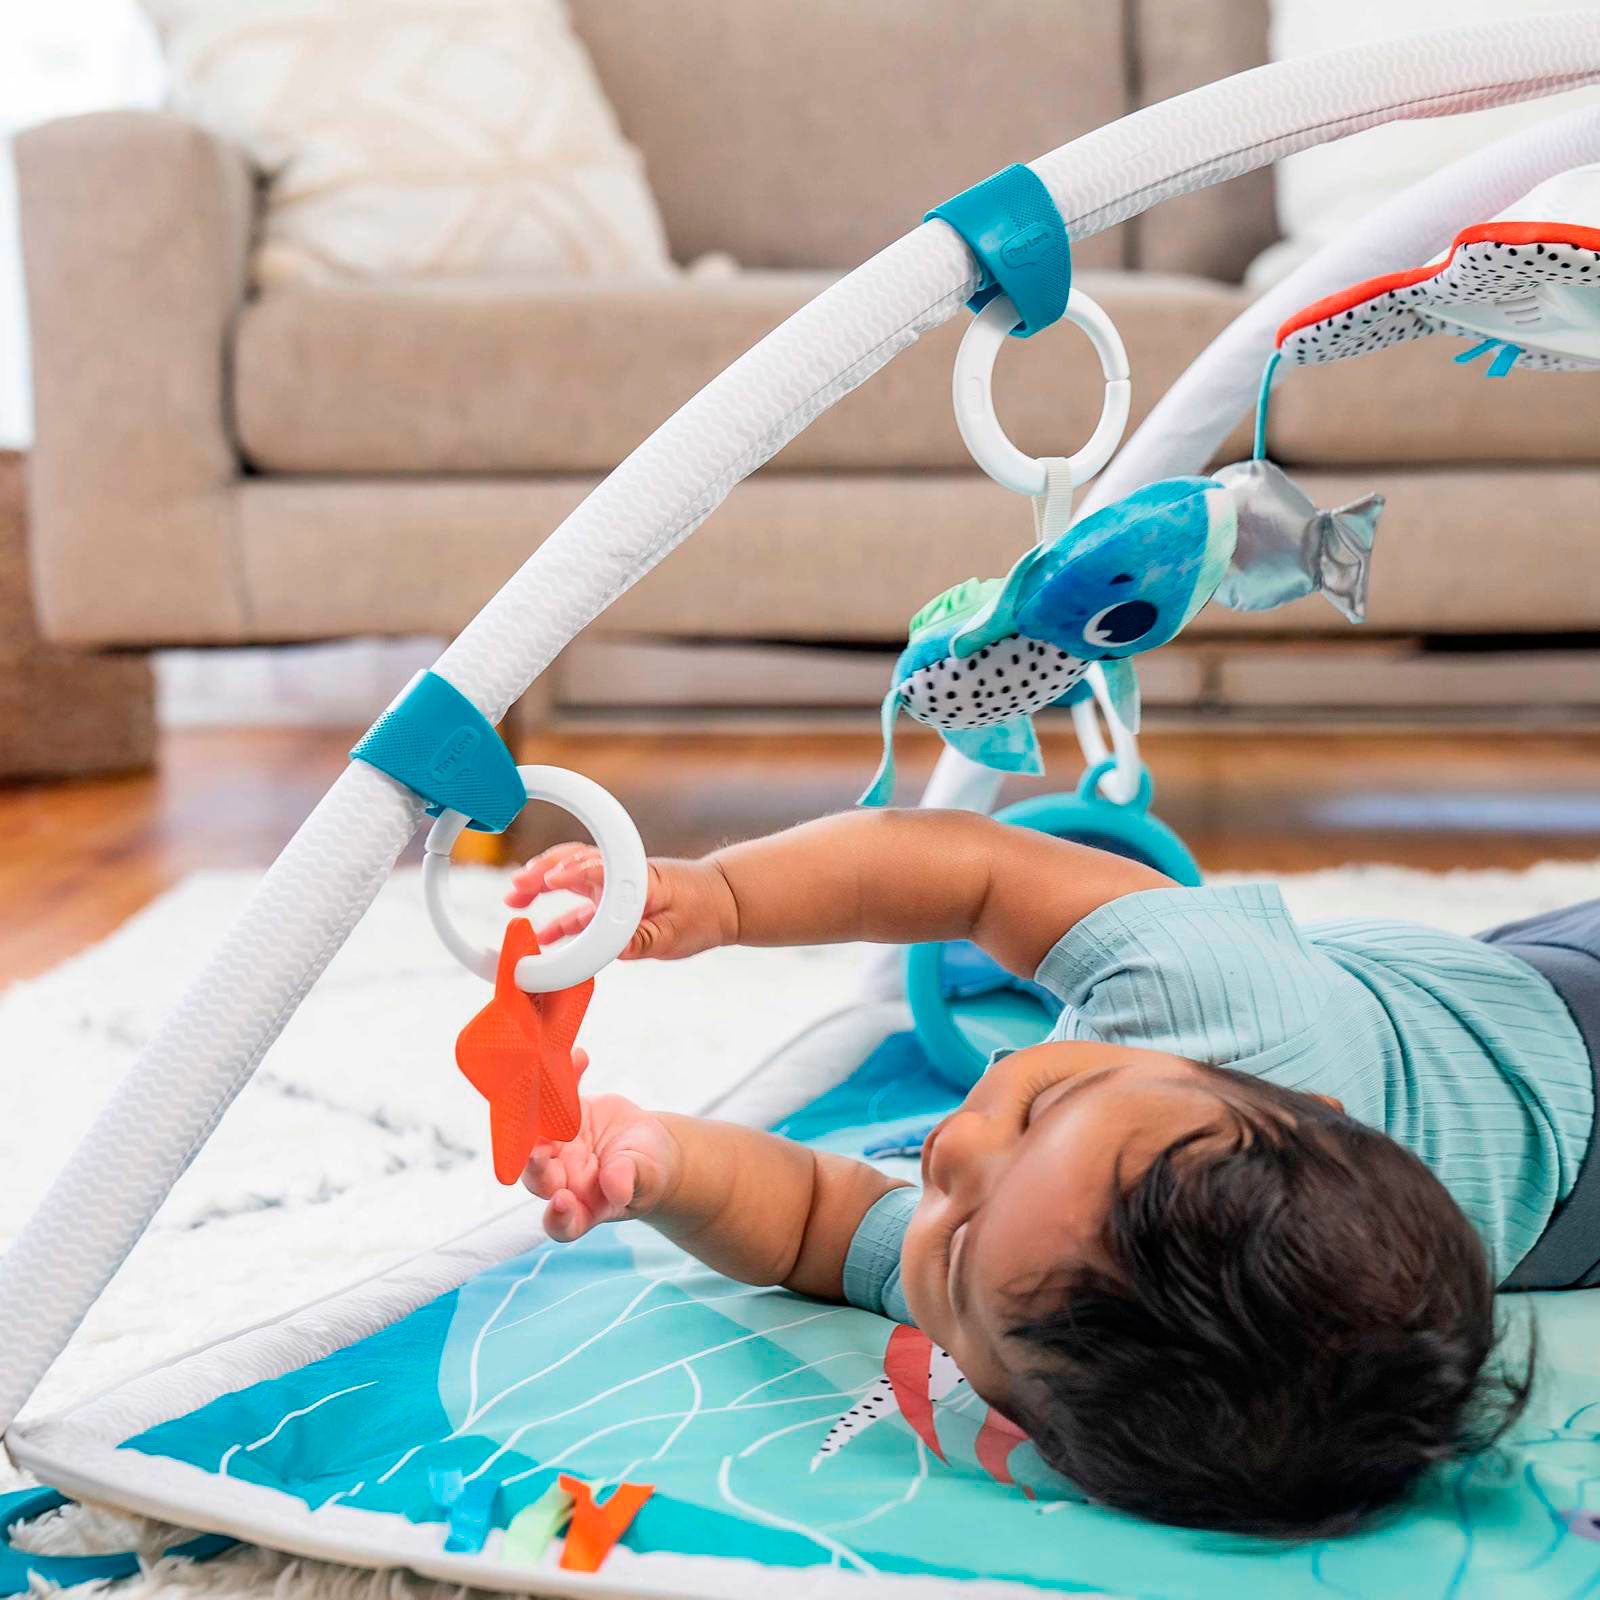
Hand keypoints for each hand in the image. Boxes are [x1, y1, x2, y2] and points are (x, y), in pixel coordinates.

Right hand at [506, 843, 737, 959]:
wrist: (723, 901)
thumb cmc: (703, 913)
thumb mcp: (676, 934)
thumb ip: (642, 940)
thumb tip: (613, 951)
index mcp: (637, 879)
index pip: (600, 869)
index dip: (573, 873)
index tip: (550, 879)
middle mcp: (621, 877)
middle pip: (574, 864)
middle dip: (541, 872)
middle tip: (516, 886)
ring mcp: (615, 886)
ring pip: (571, 882)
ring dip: (541, 887)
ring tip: (514, 899)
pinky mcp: (615, 901)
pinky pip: (581, 907)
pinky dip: (560, 917)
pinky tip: (542, 936)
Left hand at [522, 1067, 681, 1242]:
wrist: (647, 1149)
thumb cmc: (648, 1174)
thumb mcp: (647, 1179)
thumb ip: (630, 1180)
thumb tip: (616, 1186)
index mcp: (582, 1206)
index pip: (563, 1222)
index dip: (558, 1216)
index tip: (562, 1202)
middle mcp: (561, 1179)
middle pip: (539, 1177)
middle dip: (535, 1164)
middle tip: (539, 1150)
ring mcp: (558, 1147)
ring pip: (539, 1132)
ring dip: (539, 1113)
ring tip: (551, 1091)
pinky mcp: (563, 1115)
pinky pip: (560, 1094)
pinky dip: (569, 1076)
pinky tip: (580, 1058)